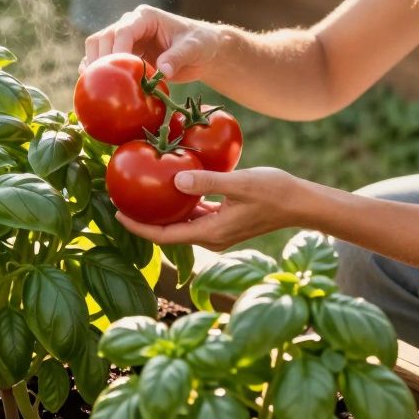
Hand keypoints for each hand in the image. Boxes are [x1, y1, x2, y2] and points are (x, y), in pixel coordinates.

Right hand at [81, 4, 223, 83]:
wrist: (202, 52)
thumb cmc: (200, 44)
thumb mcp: (192, 49)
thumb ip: (177, 57)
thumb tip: (163, 72)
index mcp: (145, 17)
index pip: (123, 31)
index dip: (117, 50)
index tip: (118, 70)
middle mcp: (130, 25)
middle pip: (104, 37)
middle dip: (100, 59)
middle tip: (102, 82)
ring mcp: (125, 39)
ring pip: (97, 46)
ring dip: (93, 64)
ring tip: (93, 85)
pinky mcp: (124, 54)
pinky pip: (103, 60)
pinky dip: (96, 71)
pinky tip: (94, 86)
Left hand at [115, 166, 307, 250]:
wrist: (301, 202)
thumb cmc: (274, 191)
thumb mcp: (240, 183)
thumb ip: (208, 183)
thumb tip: (175, 181)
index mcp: (212, 233)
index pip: (165, 237)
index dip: (139, 228)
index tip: (117, 214)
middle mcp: (212, 237)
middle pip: (169, 233)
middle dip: (145, 220)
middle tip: (122, 200)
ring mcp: (219, 231)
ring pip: (182, 224)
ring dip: (163, 212)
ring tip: (142, 194)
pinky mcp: (226, 222)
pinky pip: (196, 216)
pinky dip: (182, 205)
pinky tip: (173, 188)